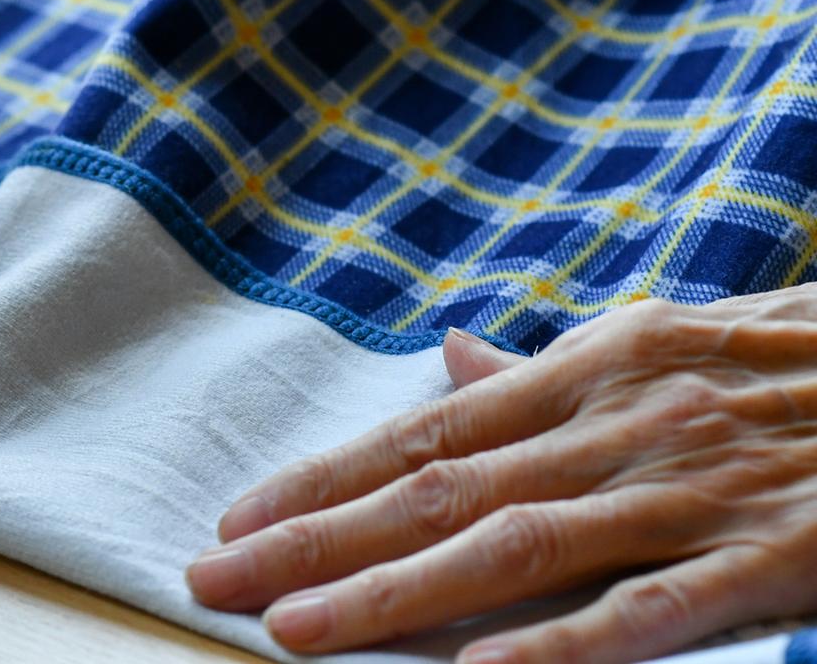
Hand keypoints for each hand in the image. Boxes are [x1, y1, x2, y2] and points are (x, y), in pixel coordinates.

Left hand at [186, 291, 816, 662]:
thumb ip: (549, 370)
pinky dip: (561, 647)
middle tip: (214, 582)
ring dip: (396, 593)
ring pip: (515, 547)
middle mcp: (620, 422)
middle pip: (440, 490)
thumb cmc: (794, 367)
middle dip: (319, 540)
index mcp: (591, 370)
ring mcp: (692, 489)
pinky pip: (650, 610)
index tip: (237, 523)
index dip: (324, 480)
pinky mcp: (774, 555)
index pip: (425, 431)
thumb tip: (447, 358)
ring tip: (295, 631)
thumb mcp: (666, 341)